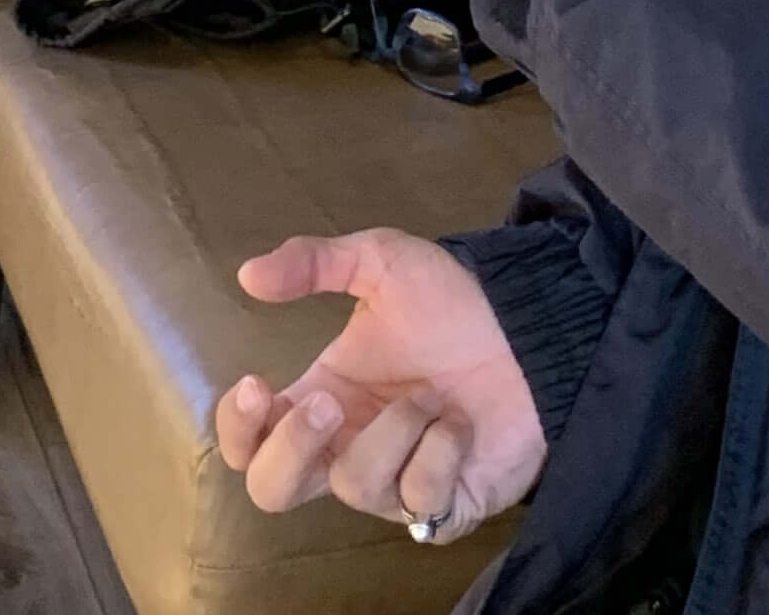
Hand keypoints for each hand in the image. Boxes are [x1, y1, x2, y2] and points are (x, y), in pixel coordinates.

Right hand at [217, 228, 546, 542]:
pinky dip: (437, 454)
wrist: (531, 331)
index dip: (238, 427)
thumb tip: (246, 277)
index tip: (259, 384)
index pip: (249, 441)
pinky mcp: (444, 508)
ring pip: (354, 487)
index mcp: (318, 398)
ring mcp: (394, 486)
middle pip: (274, 491)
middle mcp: (345, 449)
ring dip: (391, 433)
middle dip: (291, 446)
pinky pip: (419, 500)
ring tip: (429, 395)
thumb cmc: (450, 301)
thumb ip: (311, 262)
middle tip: (328, 403)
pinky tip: (458, 424)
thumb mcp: (377, 261)